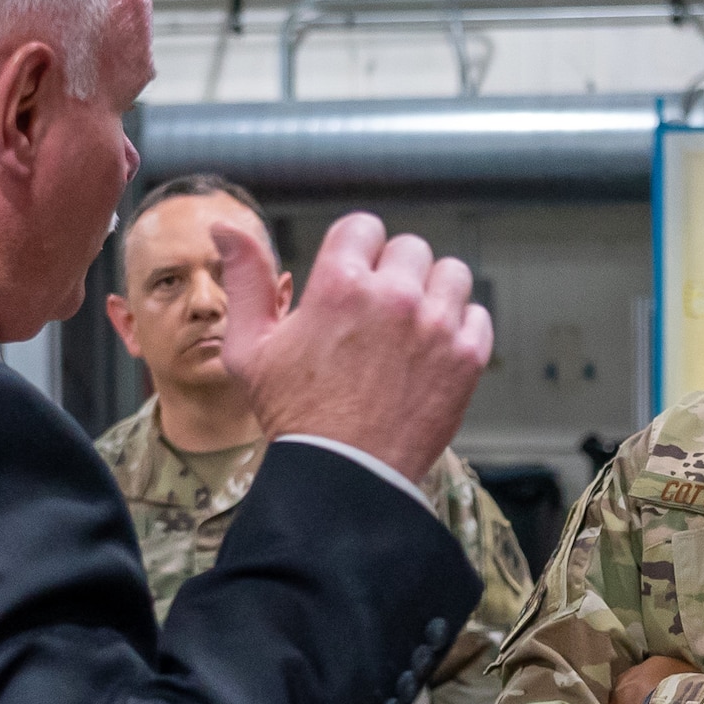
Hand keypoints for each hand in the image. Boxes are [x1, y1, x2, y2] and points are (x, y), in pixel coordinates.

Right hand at [216, 213, 492, 481]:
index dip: (356, 250)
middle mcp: (394, 297)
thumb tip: (225, 227)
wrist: (345, 476)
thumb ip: (245, 279)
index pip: (363, 227)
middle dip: (394, 271)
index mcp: (340, 284)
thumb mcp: (251, 347)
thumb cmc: (295, 415)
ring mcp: (436, 326)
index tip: (353, 277)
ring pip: (451, 273)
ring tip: (411, 326)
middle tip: (378, 311)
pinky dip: (461, 328)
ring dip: (433, 292)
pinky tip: (434, 351)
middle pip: (410, 248)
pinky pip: (478, 315)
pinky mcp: (466, 358)